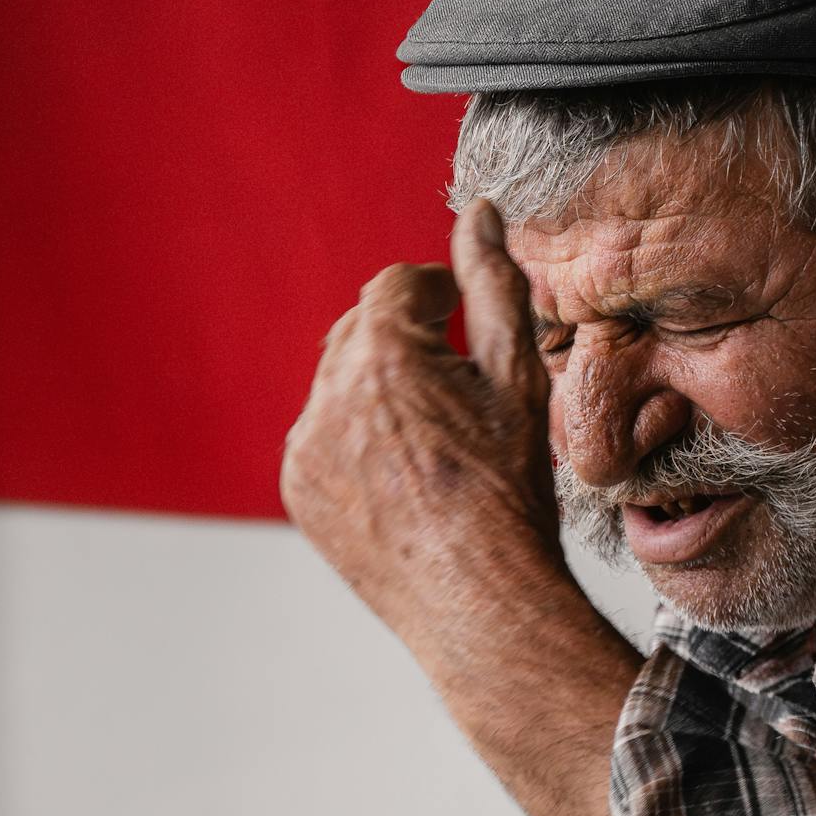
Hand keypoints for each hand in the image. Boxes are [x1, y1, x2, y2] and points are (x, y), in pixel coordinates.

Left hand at [281, 200, 564, 644]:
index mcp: (384, 354)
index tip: (462, 317)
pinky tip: (405, 474)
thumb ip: (494, 286)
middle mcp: (329, 393)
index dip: (436, 295)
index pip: (397, 285)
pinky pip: (321, 437)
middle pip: (362, 329)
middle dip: (405, 340)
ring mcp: (305, 445)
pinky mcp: (297, 487)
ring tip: (434, 436)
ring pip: (339, 383)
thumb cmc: (510, 493)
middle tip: (456, 381)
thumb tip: (480, 214)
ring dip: (379, 388)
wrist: (479, 601)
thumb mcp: (519, 379)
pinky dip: (355, 438)